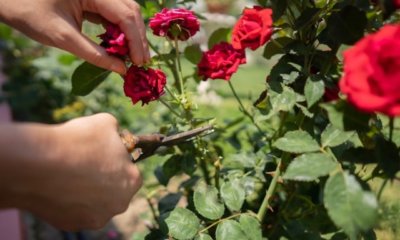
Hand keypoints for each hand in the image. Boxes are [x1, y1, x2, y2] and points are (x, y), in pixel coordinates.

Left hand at [0, 0, 149, 73]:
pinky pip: (114, 13)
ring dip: (131, 35)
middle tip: (141, 62)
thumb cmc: (30, 14)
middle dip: (137, 37)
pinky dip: (119, 31)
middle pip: (130, 11)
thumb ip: (94, 54)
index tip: (139, 62)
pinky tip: (120, 47)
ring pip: (125, 12)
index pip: (125, 14)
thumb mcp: (62, 37)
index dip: (135, 40)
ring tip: (133, 57)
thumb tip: (121, 69)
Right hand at [0, 113, 141, 229]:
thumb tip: (114, 134)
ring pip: (95, 203)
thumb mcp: (106, 123)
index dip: (117, 161)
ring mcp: (96, 218)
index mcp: (132, 181)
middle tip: (85, 164)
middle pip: (114, 190)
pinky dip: (69, 202)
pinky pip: (75, 212)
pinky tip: (58, 187)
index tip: (103, 155)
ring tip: (69, 174)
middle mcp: (119, 204)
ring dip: (87, 192)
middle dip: (104, 179)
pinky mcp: (72, 225)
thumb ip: (116, 133)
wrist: (38, 163)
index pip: (131, 171)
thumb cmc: (78, 141)